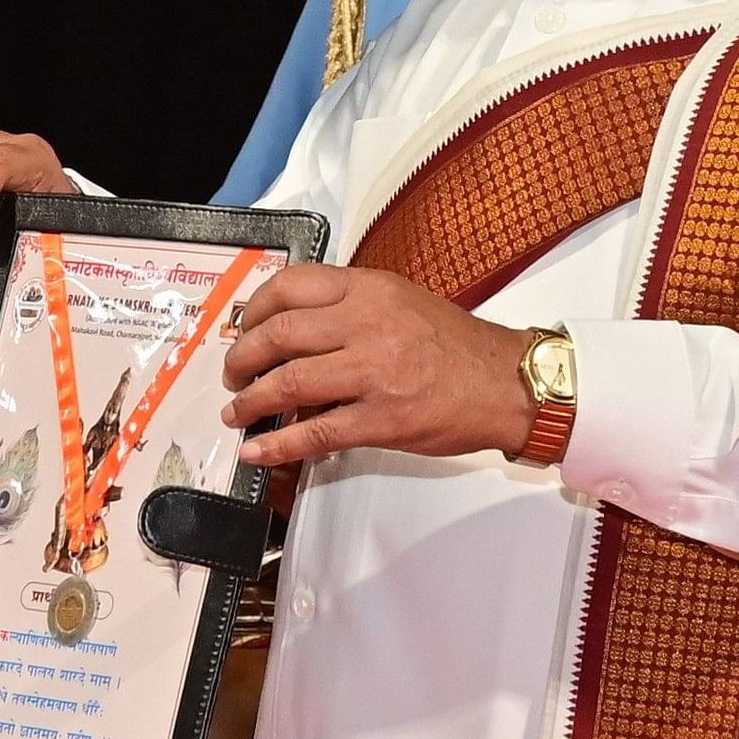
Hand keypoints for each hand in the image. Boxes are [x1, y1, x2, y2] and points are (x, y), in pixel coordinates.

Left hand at [220, 264, 534, 468]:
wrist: (506, 384)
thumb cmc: (455, 344)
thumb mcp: (400, 302)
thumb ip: (349, 308)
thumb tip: (293, 329)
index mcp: (369, 291)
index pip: (291, 286)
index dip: (254, 310)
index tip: (242, 329)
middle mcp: (366, 324)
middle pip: (279, 335)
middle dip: (242, 358)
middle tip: (232, 374)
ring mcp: (373, 373)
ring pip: (289, 383)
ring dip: (250, 400)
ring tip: (236, 411)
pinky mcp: (381, 420)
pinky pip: (315, 432)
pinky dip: (277, 444)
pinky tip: (257, 451)